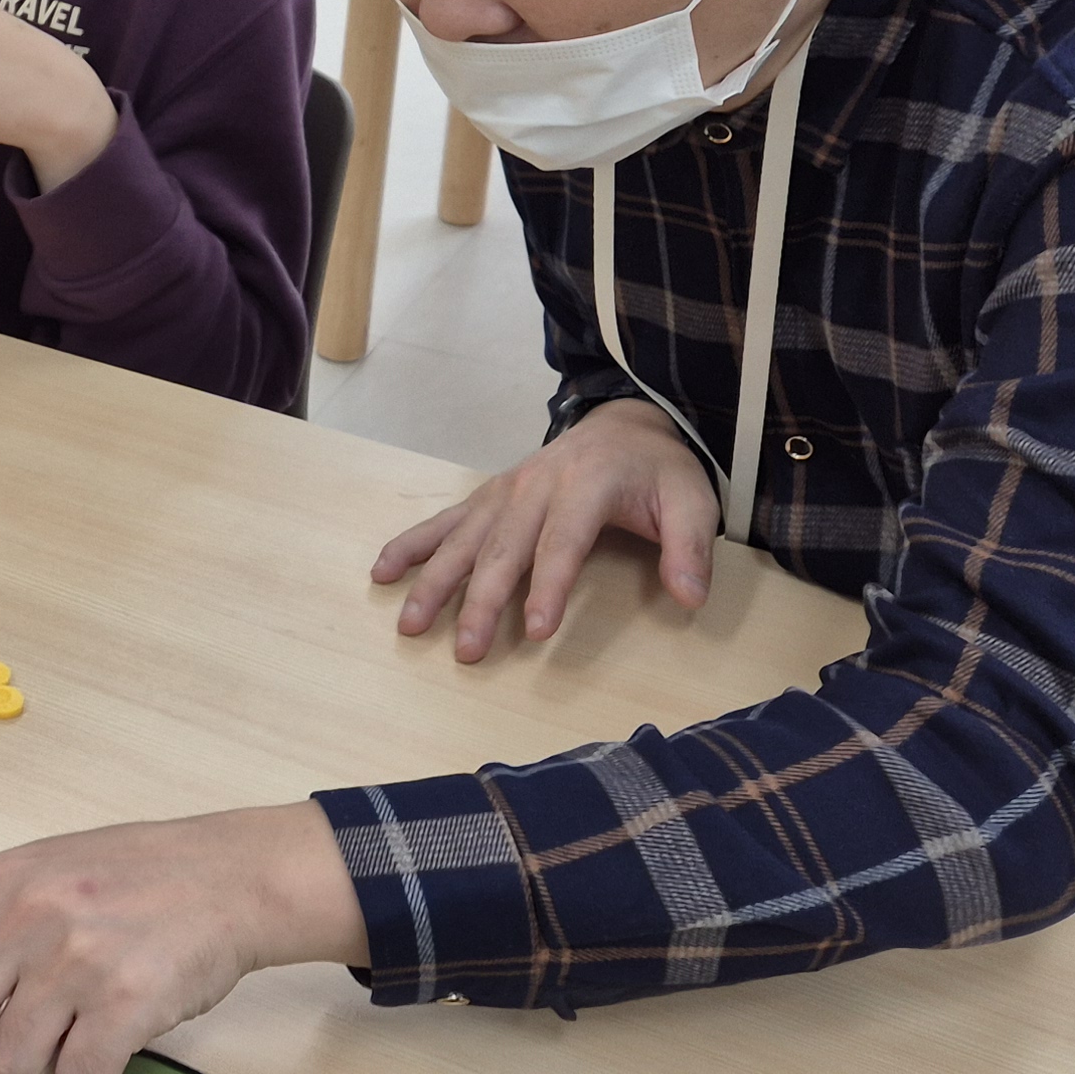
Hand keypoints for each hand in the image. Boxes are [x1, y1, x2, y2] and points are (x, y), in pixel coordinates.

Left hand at [0, 807, 366, 1073]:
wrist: (232, 878)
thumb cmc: (138, 875)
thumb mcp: (48, 868)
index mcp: (1, 882)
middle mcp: (28, 918)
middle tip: (4, 1044)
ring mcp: (76, 963)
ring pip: (11, 1060)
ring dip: (37, 1064)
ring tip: (74, 1029)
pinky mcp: (124, 1006)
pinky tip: (113, 1040)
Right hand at [373, 397, 719, 663]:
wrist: (626, 422)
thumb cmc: (658, 471)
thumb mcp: (692, 501)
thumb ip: (690, 549)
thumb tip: (690, 597)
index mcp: (586, 484)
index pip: (563, 542)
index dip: (549, 587)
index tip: (536, 632)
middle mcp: (535, 485)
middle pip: (503, 548)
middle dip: (481, 601)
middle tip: (468, 651)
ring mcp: (506, 488)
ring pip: (464, 538)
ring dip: (434, 582)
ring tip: (412, 625)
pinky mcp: (489, 495)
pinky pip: (445, 521)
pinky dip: (412, 545)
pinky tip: (383, 572)